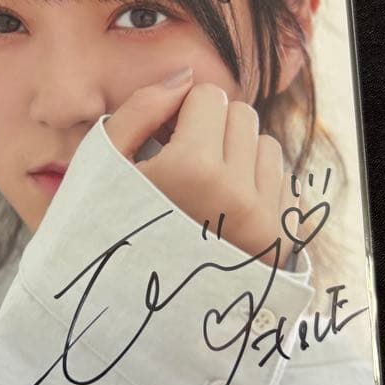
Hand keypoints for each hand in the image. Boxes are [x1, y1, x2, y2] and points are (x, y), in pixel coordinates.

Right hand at [104, 67, 298, 268]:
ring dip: (237, 158)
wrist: (128, 306)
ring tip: (202, 193)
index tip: (162, 144)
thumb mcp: (102, 165)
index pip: (209, 96)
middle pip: (242, 115)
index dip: (180, 114)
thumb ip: (139, 110)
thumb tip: (185, 77)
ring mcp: (264, 221)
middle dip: (211, 131)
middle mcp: (236, 195)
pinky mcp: (279, 241)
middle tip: (182, 168)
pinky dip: (255, 189)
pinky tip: (222, 215)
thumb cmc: (106, 229)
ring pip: (266, 146)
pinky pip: (282, 184)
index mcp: (192, 170)